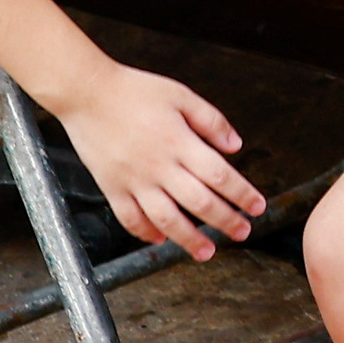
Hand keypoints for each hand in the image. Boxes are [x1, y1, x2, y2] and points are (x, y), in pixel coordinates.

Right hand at [48, 63, 262, 258]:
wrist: (87, 93)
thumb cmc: (134, 90)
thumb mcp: (181, 95)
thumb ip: (211, 121)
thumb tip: (236, 147)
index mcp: (179, 142)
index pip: (220, 175)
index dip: (242, 194)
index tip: (257, 207)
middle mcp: (159, 166)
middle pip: (199, 202)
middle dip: (225, 221)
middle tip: (242, 232)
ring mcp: (134, 180)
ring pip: (166, 219)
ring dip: (189, 239)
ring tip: (206, 251)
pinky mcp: (111, 187)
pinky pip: (129, 218)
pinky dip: (145, 233)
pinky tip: (160, 240)